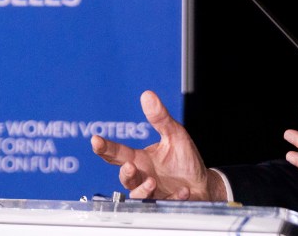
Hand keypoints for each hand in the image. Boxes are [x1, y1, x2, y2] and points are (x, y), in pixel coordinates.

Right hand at [90, 90, 226, 200]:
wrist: (201, 183)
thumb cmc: (184, 160)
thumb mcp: (174, 134)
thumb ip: (160, 118)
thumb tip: (147, 95)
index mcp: (141, 160)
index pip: (118, 154)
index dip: (105, 148)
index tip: (96, 140)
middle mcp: (143, 177)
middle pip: (125, 177)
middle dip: (125, 173)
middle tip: (130, 166)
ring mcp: (153, 192)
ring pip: (138, 195)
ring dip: (143, 189)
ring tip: (153, 182)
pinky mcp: (167, 203)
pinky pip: (166, 202)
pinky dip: (173, 197)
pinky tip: (183, 191)